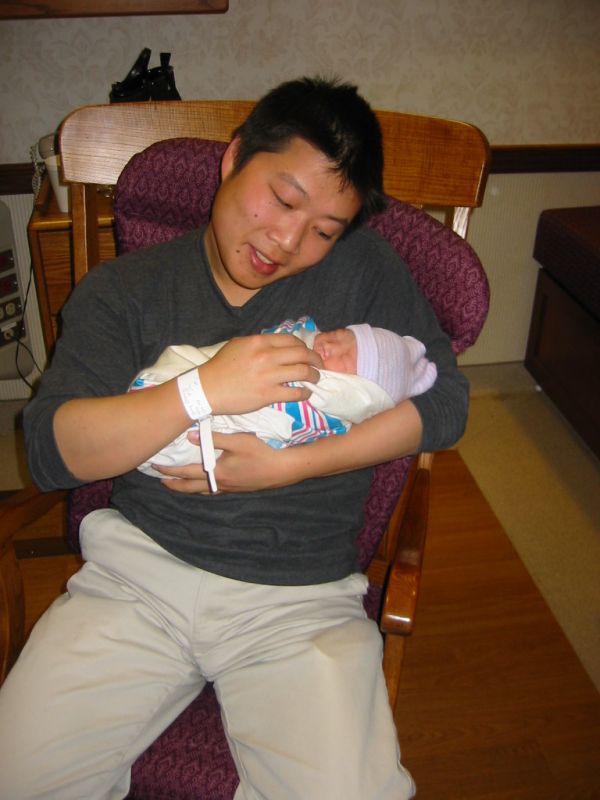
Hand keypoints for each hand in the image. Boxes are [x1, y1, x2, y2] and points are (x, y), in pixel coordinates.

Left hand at [157, 432, 289, 494]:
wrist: (281, 469)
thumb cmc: (259, 453)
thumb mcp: (237, 441)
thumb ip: (213, 438)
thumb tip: (190, 436)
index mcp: (216, 472)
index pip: (186, 473)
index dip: (170, 470)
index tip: (156, 467)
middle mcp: (219, 484)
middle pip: (190, 488)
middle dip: (174, 485)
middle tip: (161, 481)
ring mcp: (229, 488)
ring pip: (202, 491)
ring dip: (188, 488)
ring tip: (178, 485)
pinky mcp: (237, 489)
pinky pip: (214, 490)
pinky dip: (203, 488)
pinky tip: (205, 485)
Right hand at [199, 334, 322, 415]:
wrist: (207, 389)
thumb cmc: (220, 367)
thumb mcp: (238, 345)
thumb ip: (259, 343)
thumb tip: (277, 346)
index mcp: (259, 341)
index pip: (292, 340)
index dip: (304, 347)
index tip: (307, 353)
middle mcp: (267, 356)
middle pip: (302, 354)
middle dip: (315, 360)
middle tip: (319, 365)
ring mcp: (269, 376)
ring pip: (303, 372)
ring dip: (314, 376)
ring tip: (315, 379)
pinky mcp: (268, 395)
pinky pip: (295, 393)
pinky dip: (305, 393)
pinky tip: (306, 393)